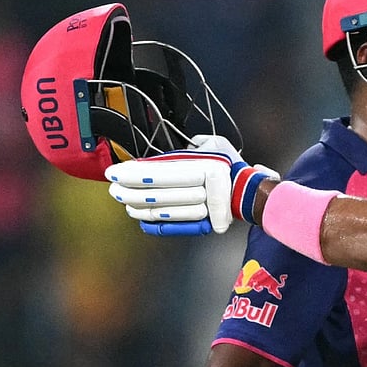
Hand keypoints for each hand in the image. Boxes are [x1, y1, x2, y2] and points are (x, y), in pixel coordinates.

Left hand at [105, 135, 277, 235]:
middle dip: (132, 190)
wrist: (254, 193)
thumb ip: (196, 144)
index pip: (163, 171)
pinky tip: (138, 215)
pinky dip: (154, 220)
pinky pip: (174, 223)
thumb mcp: (217, 145)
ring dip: (140, 206)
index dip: (136, 173)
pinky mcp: (204, 223)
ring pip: (165, 209)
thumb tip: (183, 144)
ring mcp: (206, 209)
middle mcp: (206, 189)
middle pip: (160, 192)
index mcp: (208, 168)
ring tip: (123, 200)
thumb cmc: (232, 166)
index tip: (116, 172)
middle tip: (113, 188)